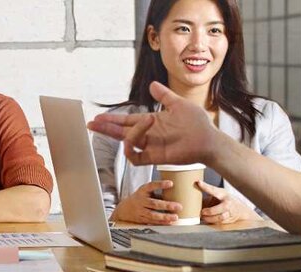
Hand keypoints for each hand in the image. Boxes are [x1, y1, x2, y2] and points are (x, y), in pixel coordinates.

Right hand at [87, 82, 227, 167]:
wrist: (208, 139)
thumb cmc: (197, 122)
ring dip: (124, 133)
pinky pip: (135, 158)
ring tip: (142, 120)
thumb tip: (152, 85)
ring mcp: (151, 146)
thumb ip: (164, 96)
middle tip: (92, 124)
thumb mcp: (179, 104)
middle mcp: (148, 134)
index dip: (113, 119)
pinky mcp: (155, 157)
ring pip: (126, 142)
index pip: (127, 120)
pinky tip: (130, 139)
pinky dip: (130, 150)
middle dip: (106, 128)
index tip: (99, 117)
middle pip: (121, 132)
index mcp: (152, 122)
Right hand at [112, 180, 181, 224]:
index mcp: (142, 191)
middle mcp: (140, 201)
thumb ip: (157, 192)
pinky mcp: (141, 219)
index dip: (160, 184)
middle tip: (179, 206)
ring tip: (175, 217)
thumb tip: (176, 193)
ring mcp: (140, 211)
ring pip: (153, 215)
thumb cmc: (140, 198)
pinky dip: (161, 222)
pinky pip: (152, 222)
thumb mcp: (145, 192)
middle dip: (167, 205)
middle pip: (154, 203)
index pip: (151, 186)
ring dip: (165, 216)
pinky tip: (169, 222)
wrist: (124, 210)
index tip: (171, 183)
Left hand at [197, 181, 257, 224]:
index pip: (213, 190)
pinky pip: (220, 223)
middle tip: (202, 212)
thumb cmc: (224, 201)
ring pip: (220, 217)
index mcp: (223, 194)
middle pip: (219, 208)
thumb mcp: (218, 195)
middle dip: (209, 211)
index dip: (205, 186)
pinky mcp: (229, 220)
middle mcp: (227, 203)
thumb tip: (192, 195)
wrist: (239, 210)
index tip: (198, 182)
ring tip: (203, 217)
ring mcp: (229, 212)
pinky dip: (212, 222)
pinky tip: (208, 220)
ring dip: (210, 218)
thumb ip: (207, 195)